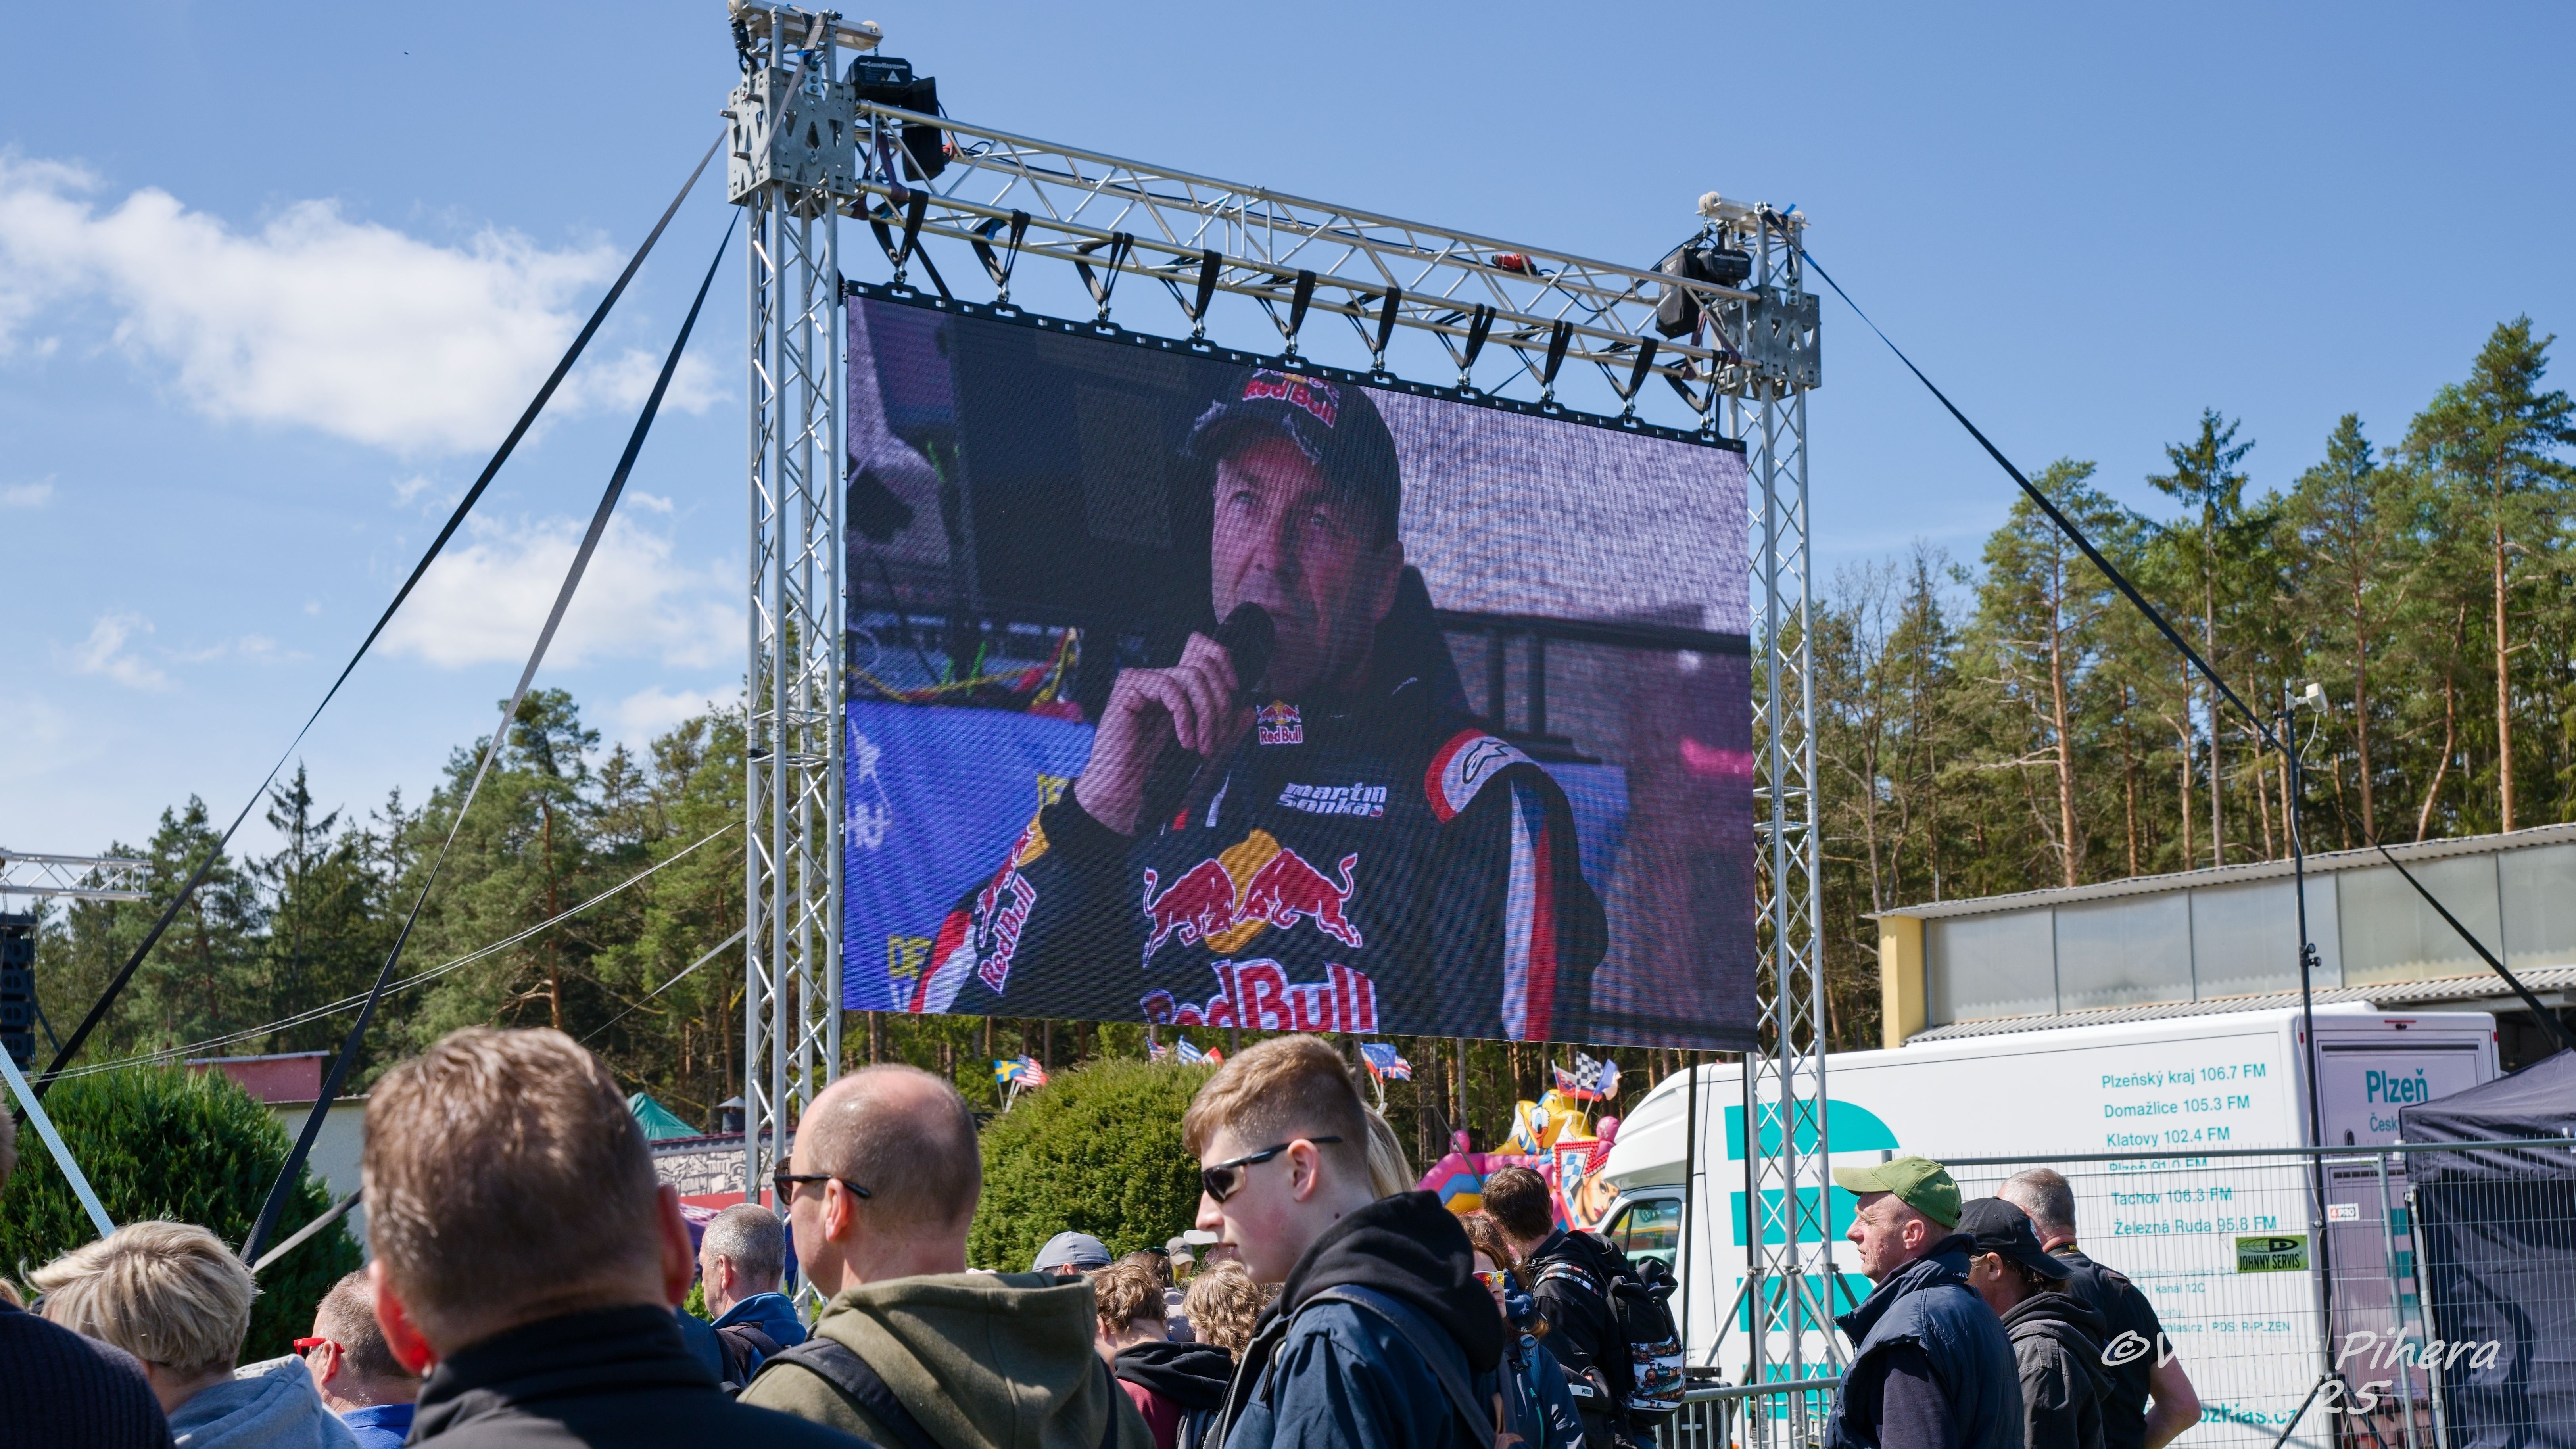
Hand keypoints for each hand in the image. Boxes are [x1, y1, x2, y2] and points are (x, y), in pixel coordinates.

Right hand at [1072, 633, 1250, 834]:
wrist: (1129, 799)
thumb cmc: (1162, 779)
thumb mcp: (1207, 755)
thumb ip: (1227, 733)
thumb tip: (1249, 709)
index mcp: (1180, 692)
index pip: (1203, 652)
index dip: (1224, 661)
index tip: (1236, 690)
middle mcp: (1163, 682)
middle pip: (1206, 666)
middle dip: (1221, 703)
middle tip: (1219, 740)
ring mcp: (1145, 682)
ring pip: (1192, 675)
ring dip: (1207, 714)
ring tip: (1203, 747)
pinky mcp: (1128, 688)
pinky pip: (1169, 686)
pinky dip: (1184, 715)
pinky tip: (1185, 741)